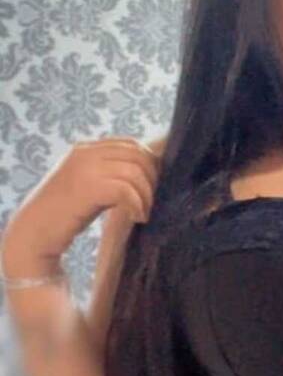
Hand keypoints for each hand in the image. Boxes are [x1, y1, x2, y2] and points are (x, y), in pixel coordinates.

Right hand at [1, 135, 162, 271]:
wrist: (35, 231)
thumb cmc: (65, 214)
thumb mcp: (89, 185)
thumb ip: (110, 173)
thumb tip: (148, 174)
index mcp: (86, 149)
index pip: (131, 144)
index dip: (150, 164)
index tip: (154, 187)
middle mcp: (86, 152)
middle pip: (138, 155)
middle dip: (152, 179)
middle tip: (151, 202)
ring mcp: (85, 168)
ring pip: (135, 171)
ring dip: (147, 195)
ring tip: (144, 213)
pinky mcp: (87, 187)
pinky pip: (126, 189)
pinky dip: (137, 204)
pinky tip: (137, 218)